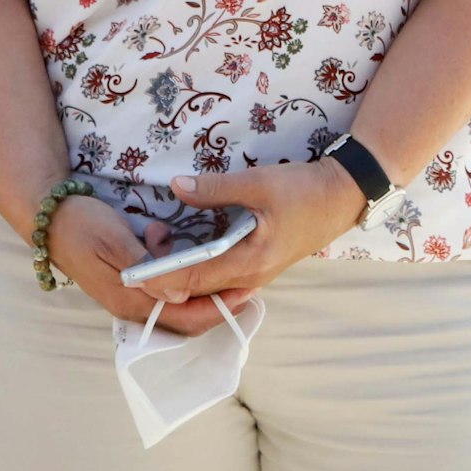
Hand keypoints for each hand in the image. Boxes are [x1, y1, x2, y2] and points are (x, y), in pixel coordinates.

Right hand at [39, 190, 254, 337]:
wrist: (47, 215)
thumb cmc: (81, 223)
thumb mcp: (115, 238)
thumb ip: (147, 266)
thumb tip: (179, 292)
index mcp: (130, 300)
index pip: (185, 318)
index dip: (218, 308)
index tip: (245, 291)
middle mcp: (131, 305)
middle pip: (185, 318)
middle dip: (216, 302)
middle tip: (245, 282)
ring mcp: (128, 296)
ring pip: (176, 303)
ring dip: (197, 287)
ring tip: (217, 261)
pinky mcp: (126, 282)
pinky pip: (162, 288)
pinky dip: (178, 274)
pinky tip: (169, 241)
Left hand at [119, 161, 366, 311]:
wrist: (341, 196)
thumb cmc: (301, 191)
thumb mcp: (257, 183)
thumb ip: (214, 189)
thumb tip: (174, 187)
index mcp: (249, 262)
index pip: (194, 280)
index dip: (160, 277)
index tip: (130, 270)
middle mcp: (250, 276)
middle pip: (197, 287)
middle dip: (165, 274)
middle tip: (139, 248)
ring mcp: (255, 273)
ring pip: (209, 283)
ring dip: (181, 270)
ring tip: (154, 246)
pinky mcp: (257, 263)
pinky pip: (220, 274)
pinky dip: (198, 265)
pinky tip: (182, 248)